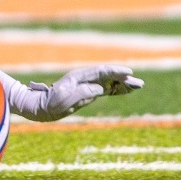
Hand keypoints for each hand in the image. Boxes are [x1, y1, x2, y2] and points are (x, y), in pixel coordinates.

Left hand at [4, 65, 144, 121]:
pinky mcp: (88, 94)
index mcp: (79, 77)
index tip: (128, 72)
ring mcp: (87, 86)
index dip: (115, 71)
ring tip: (138, 86)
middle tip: (139, 83)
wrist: (41, 107)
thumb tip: (99, 89)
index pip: (101, 71)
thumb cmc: (51, 103)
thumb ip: (83, 92)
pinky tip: (126, 91)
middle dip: (124, 78)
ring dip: (123, 84)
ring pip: (109, 83)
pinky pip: (105, 91)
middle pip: (108, 76)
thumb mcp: (66, 98)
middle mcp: (84, 79)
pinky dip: (117, 90)